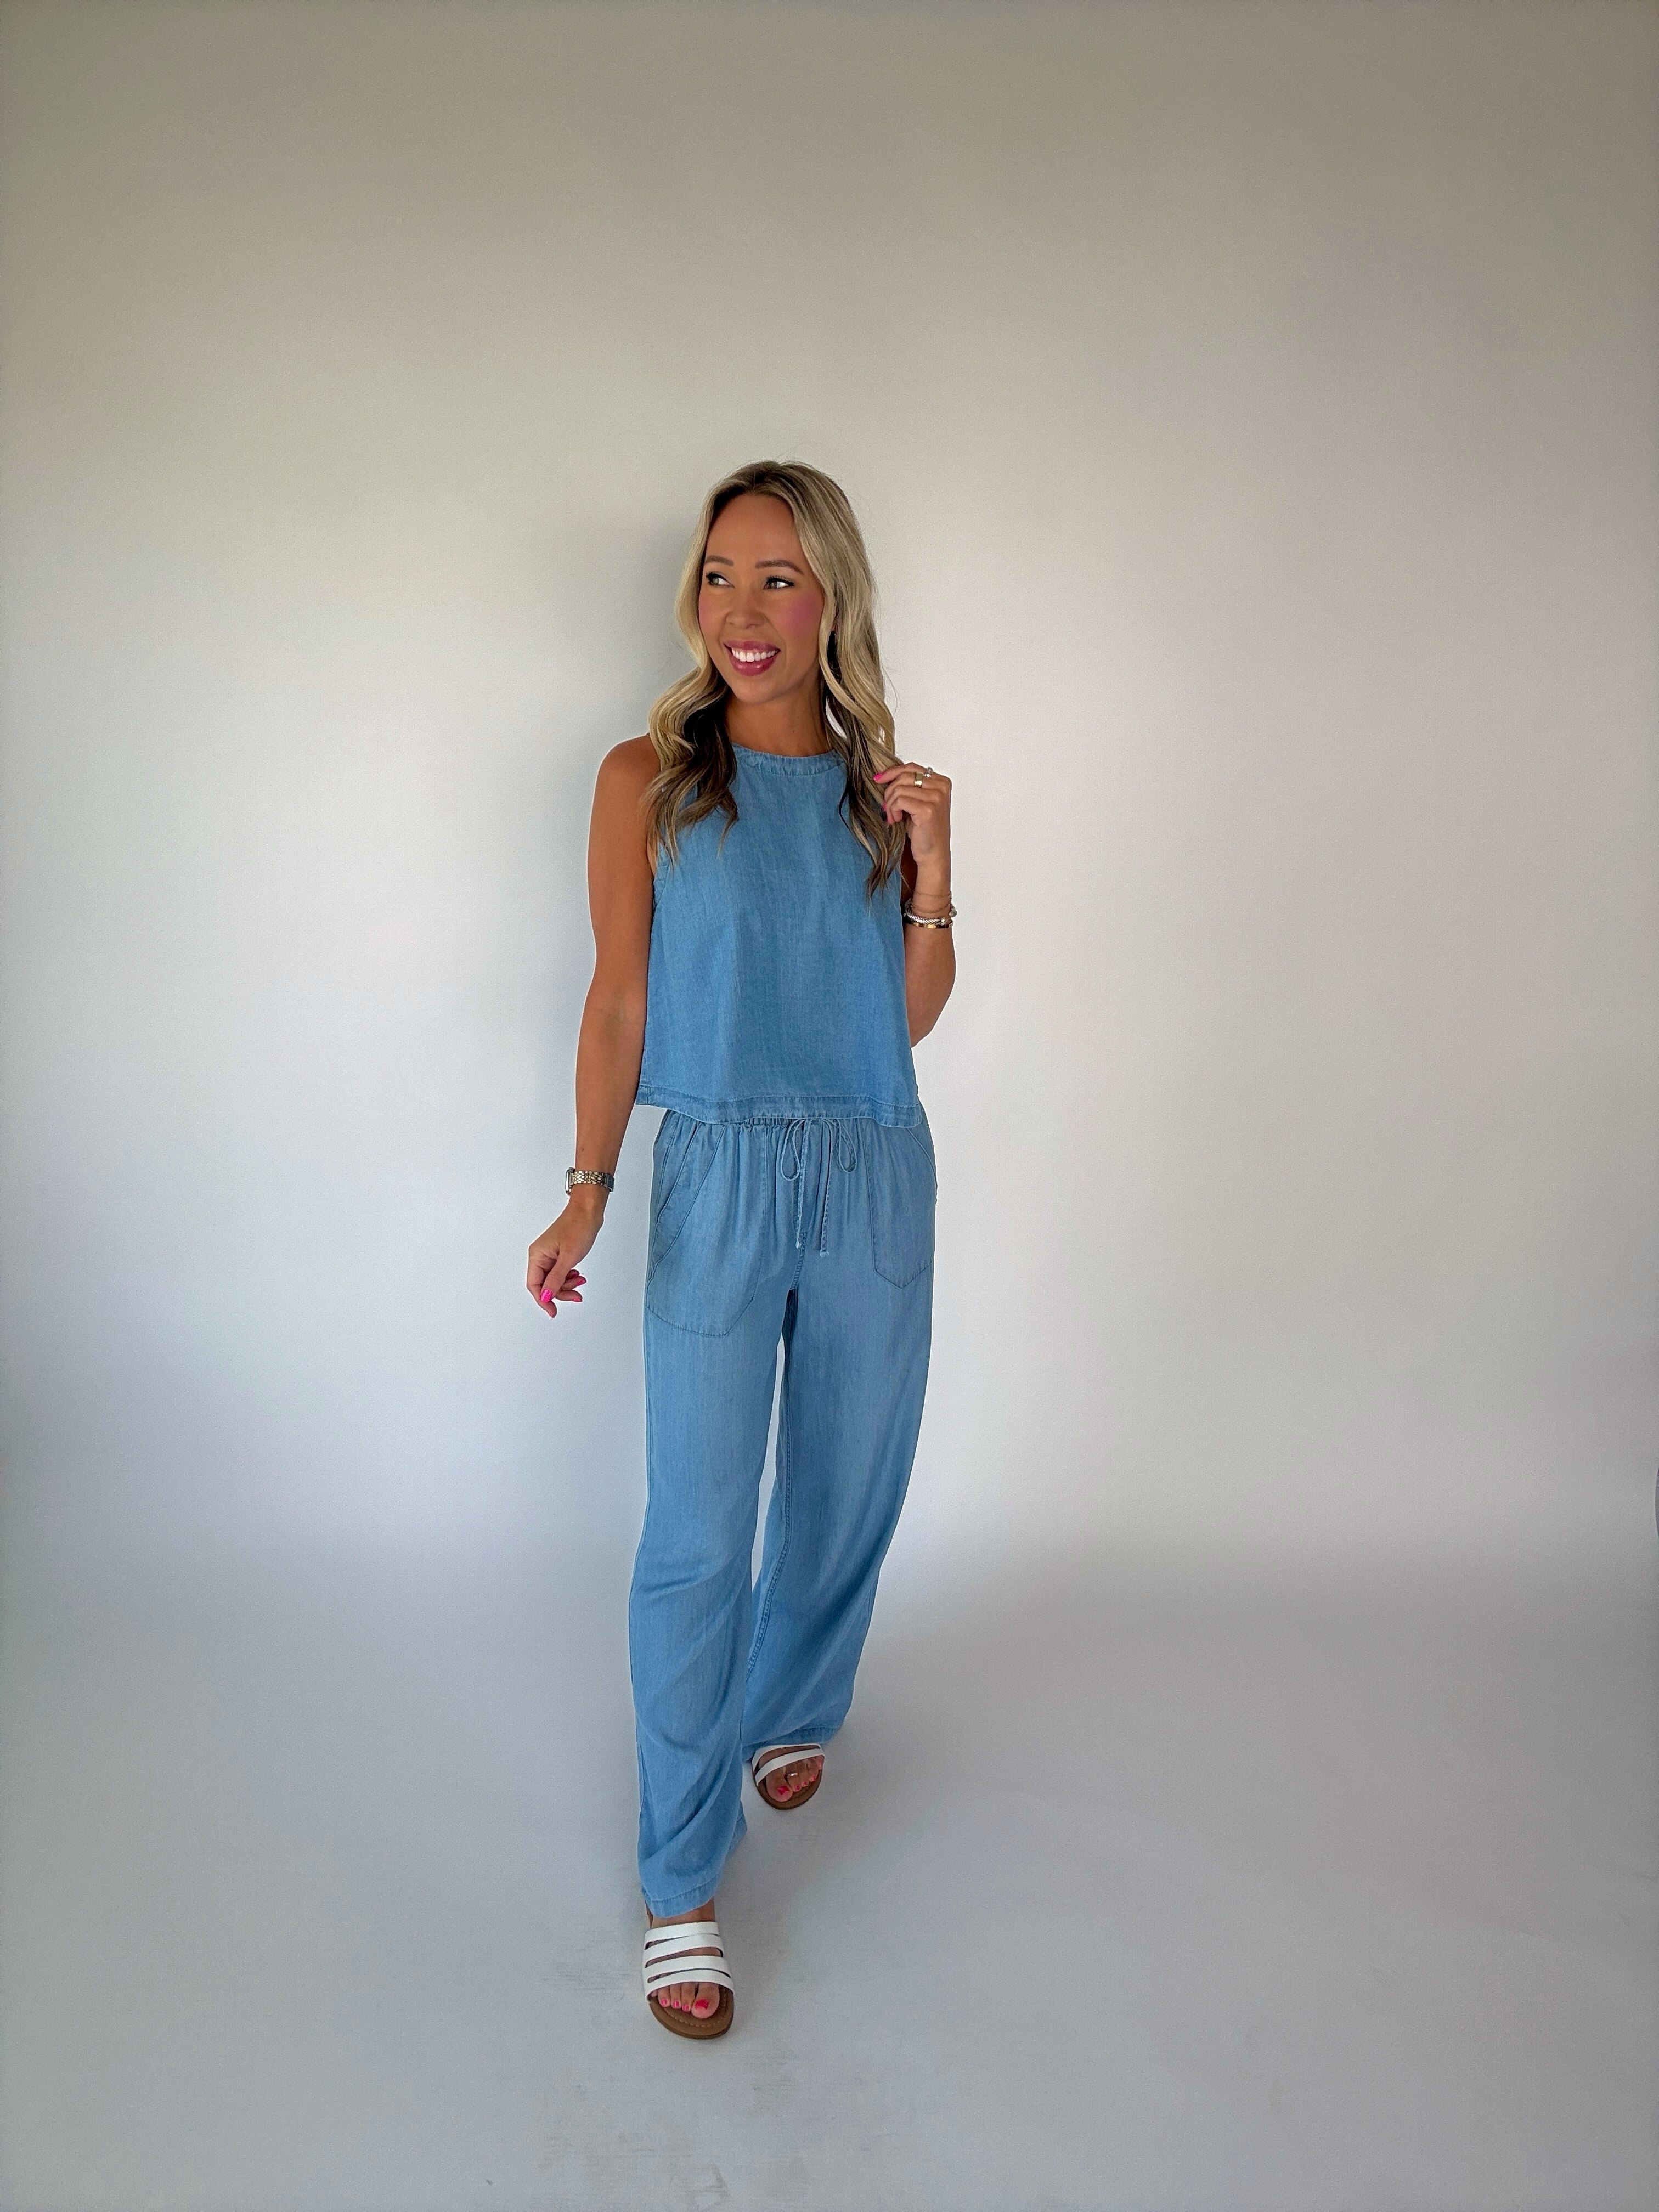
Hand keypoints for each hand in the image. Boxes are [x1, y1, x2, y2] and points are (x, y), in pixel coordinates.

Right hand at [527, 1199, 600, 1318]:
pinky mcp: (559, 1254)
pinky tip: (578, 1275)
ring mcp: (550, 1255)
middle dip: (560, 1292)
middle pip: (544, 1285)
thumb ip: (556, 1279)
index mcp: (537, 1255)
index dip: (543, 1300)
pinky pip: (560, 1272)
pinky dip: (569, 1277)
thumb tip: (546, 1296)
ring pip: (554, 1280)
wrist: (588, 1210)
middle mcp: (540, 1255)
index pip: (534, 1285)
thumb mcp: (568, 1257)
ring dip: (567, 1285)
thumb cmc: (578, 1226)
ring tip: (580, 1281)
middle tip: (576, 1295)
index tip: (553, 1311)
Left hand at [873, 759, 951, 875]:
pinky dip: (893, 810)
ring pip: (899, 789)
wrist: (932, 854)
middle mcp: (941, 787)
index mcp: (941, 782)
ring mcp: (936, 798)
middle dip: (889, 792)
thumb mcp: (917, 802)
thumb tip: (883, 775)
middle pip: (904, 777)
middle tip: (888, 809)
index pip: (912, 767)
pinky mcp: (928, 809)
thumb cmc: (923, 830)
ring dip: (890, 804)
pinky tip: (897, 820)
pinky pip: (899, 800)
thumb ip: (908, 786)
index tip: (879, 779)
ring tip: (893, 817)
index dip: (892, 772)